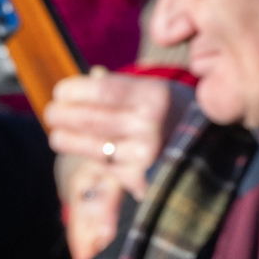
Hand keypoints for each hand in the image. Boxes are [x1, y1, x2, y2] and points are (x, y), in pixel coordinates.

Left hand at [43, 68, 179, 190]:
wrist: (208, 151)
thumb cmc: (175, 115)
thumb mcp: (157, 90)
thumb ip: (123, 86)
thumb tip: (92, 78)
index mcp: (154, 96)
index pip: (104, 91)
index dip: (76, 91)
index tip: (59, 91)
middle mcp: (149, 126)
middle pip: (94, 119)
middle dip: (65, 116)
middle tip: (50, 113)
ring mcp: (144, 156)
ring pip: (95, 147)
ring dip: (69, 140)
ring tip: (56, 134)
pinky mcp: (140, 181)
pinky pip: (107, 166)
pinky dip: (91, 156)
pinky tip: (79, 149)